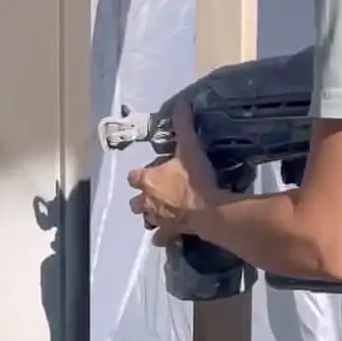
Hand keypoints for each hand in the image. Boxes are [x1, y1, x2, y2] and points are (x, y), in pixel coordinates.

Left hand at [127, 98, 218, 244]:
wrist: (208, 209)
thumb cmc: (195, 178)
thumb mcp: (189, 147)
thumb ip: (184, 125)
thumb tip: (182, 102)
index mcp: (147, 180)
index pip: (133, 176)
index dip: (140, 174)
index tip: (151, 171)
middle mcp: (146, 201)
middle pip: (135, 202)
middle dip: (142, 198)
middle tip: (157, 193)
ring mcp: (157, 219)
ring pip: (146, 219)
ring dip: (151, 215)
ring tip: (163, 212)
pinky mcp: (169, 232)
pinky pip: (160, 238)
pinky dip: (162, 237)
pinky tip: (166, 236)